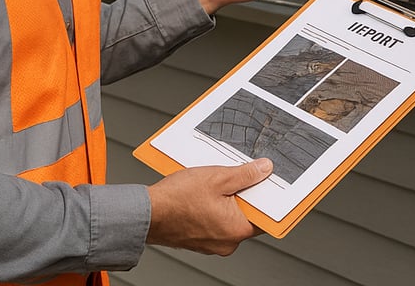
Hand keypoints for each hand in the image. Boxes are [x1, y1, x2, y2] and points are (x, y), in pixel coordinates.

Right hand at [145, 158, 273, 254]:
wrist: (145, 214)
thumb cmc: (176, 199)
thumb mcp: (217, 177)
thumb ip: (245, 174)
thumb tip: (264, 170)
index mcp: (236, 230)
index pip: (266, 215)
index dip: (268, 195)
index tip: (269, 182)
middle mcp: (227, 242)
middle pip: (247, 214)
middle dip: (244, 194)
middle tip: (237, 175)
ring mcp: (212, 243)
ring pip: (230, 217)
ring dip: (227, 200)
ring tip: (215, 182)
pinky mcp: (200, 240)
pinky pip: (215, 221)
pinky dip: (214, 207)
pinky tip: (203, 193)